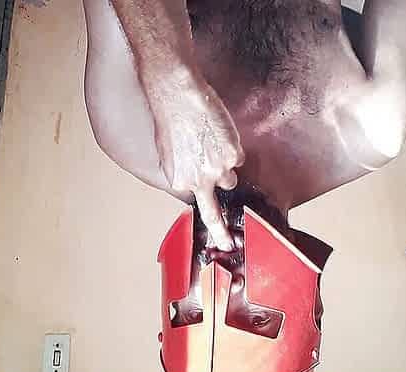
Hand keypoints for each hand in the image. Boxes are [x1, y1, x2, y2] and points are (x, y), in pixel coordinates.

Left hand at [148, 69, 244, 250]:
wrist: (177, 94)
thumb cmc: (168, 118)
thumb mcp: (167, 152)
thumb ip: (181, 170)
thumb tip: (190, 177)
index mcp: (179, 181)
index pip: (197, 203)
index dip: (207, 210)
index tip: (219, 237)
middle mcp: (198, 180)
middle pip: (216, 203)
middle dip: (222, 226)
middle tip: (228, 242)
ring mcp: (217, 169)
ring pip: (230, 178)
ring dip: (225, 166)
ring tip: (213, 146)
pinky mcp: (232, 153)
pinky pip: (238, 156)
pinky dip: (232, 147)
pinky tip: (219, 133)